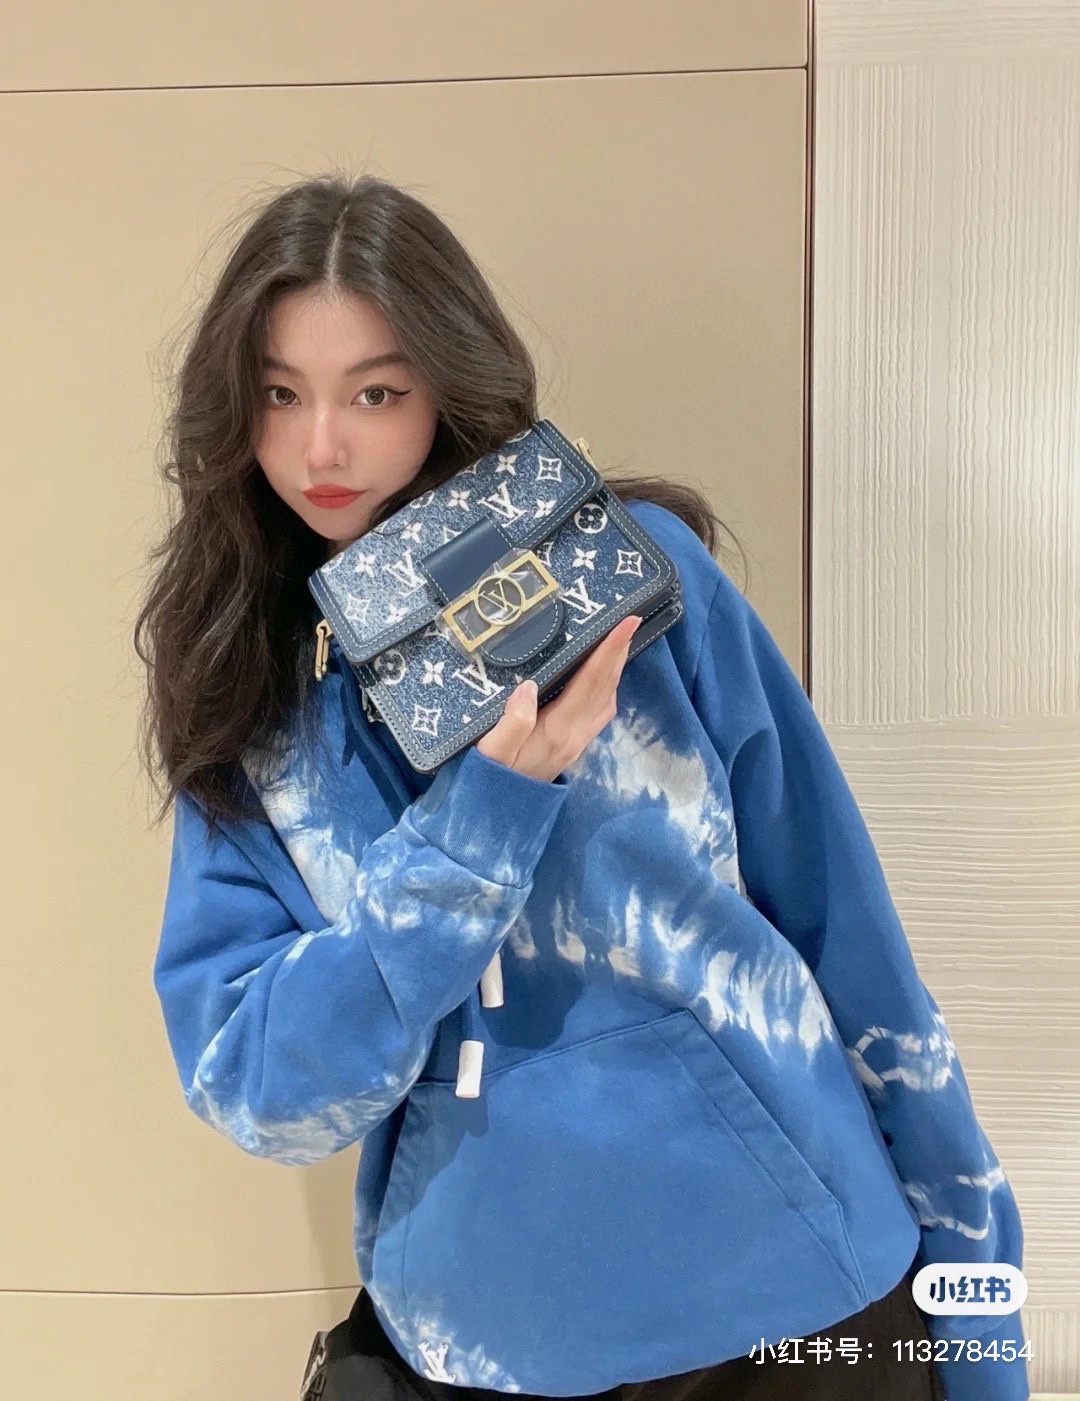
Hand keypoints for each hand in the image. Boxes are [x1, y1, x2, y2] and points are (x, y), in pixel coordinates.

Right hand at [475, 614, 643, 782]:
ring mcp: (576, 743)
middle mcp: (575, 735)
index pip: (590, 683)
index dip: (609, 651)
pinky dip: (605, 687)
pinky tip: (600, 678)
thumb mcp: (491, 752)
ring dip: (615, 670)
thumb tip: (529, 686)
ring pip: (606, 700)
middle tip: (630, 621)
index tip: (627, 623)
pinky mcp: (572, 746)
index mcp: (558, 730)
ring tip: (617, 642)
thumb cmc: (489, 779)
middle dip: (619, 653)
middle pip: (605, 688)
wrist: (496, 816)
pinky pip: (599, 711)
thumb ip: (511, 722)